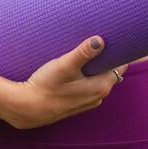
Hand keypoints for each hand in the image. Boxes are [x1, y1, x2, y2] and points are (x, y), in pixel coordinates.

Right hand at [3, 36, 127, 129]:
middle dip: (106, 60)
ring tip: (85, 55)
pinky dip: (86, 78)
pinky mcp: (77, 104)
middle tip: (97, 43)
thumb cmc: (46, 86)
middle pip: (110, 73)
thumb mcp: (65, 66)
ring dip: (95, 69)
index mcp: (101, 86)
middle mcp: (99, 97)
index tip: (112, 40)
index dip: (117, 53)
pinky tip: (75, 71)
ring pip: (99, 80)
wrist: (28, 108)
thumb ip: (83, 53)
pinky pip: (89, 87)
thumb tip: (100, 40)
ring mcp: (88, 102)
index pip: (119, 66)